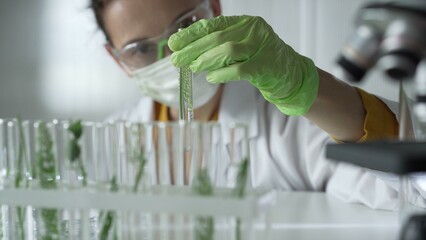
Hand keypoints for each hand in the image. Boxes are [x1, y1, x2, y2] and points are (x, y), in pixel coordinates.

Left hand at [168, 15, 318, 115]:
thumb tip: (190, 53)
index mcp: (245, 23)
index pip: (213, 25)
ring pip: (227, 50)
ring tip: (193, 67)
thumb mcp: (242, 47)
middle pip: (216, 37)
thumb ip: (220, 47)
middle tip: (176, 59)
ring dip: (206, 60)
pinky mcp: (265, 66)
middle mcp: (253, 31)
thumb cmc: (263, 61)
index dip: (191, 34)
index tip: (174, 43)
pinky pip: (238, 69)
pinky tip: (211, 78)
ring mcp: (261, 47)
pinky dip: (222, 74)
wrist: (291, 75)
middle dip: (193, 48)